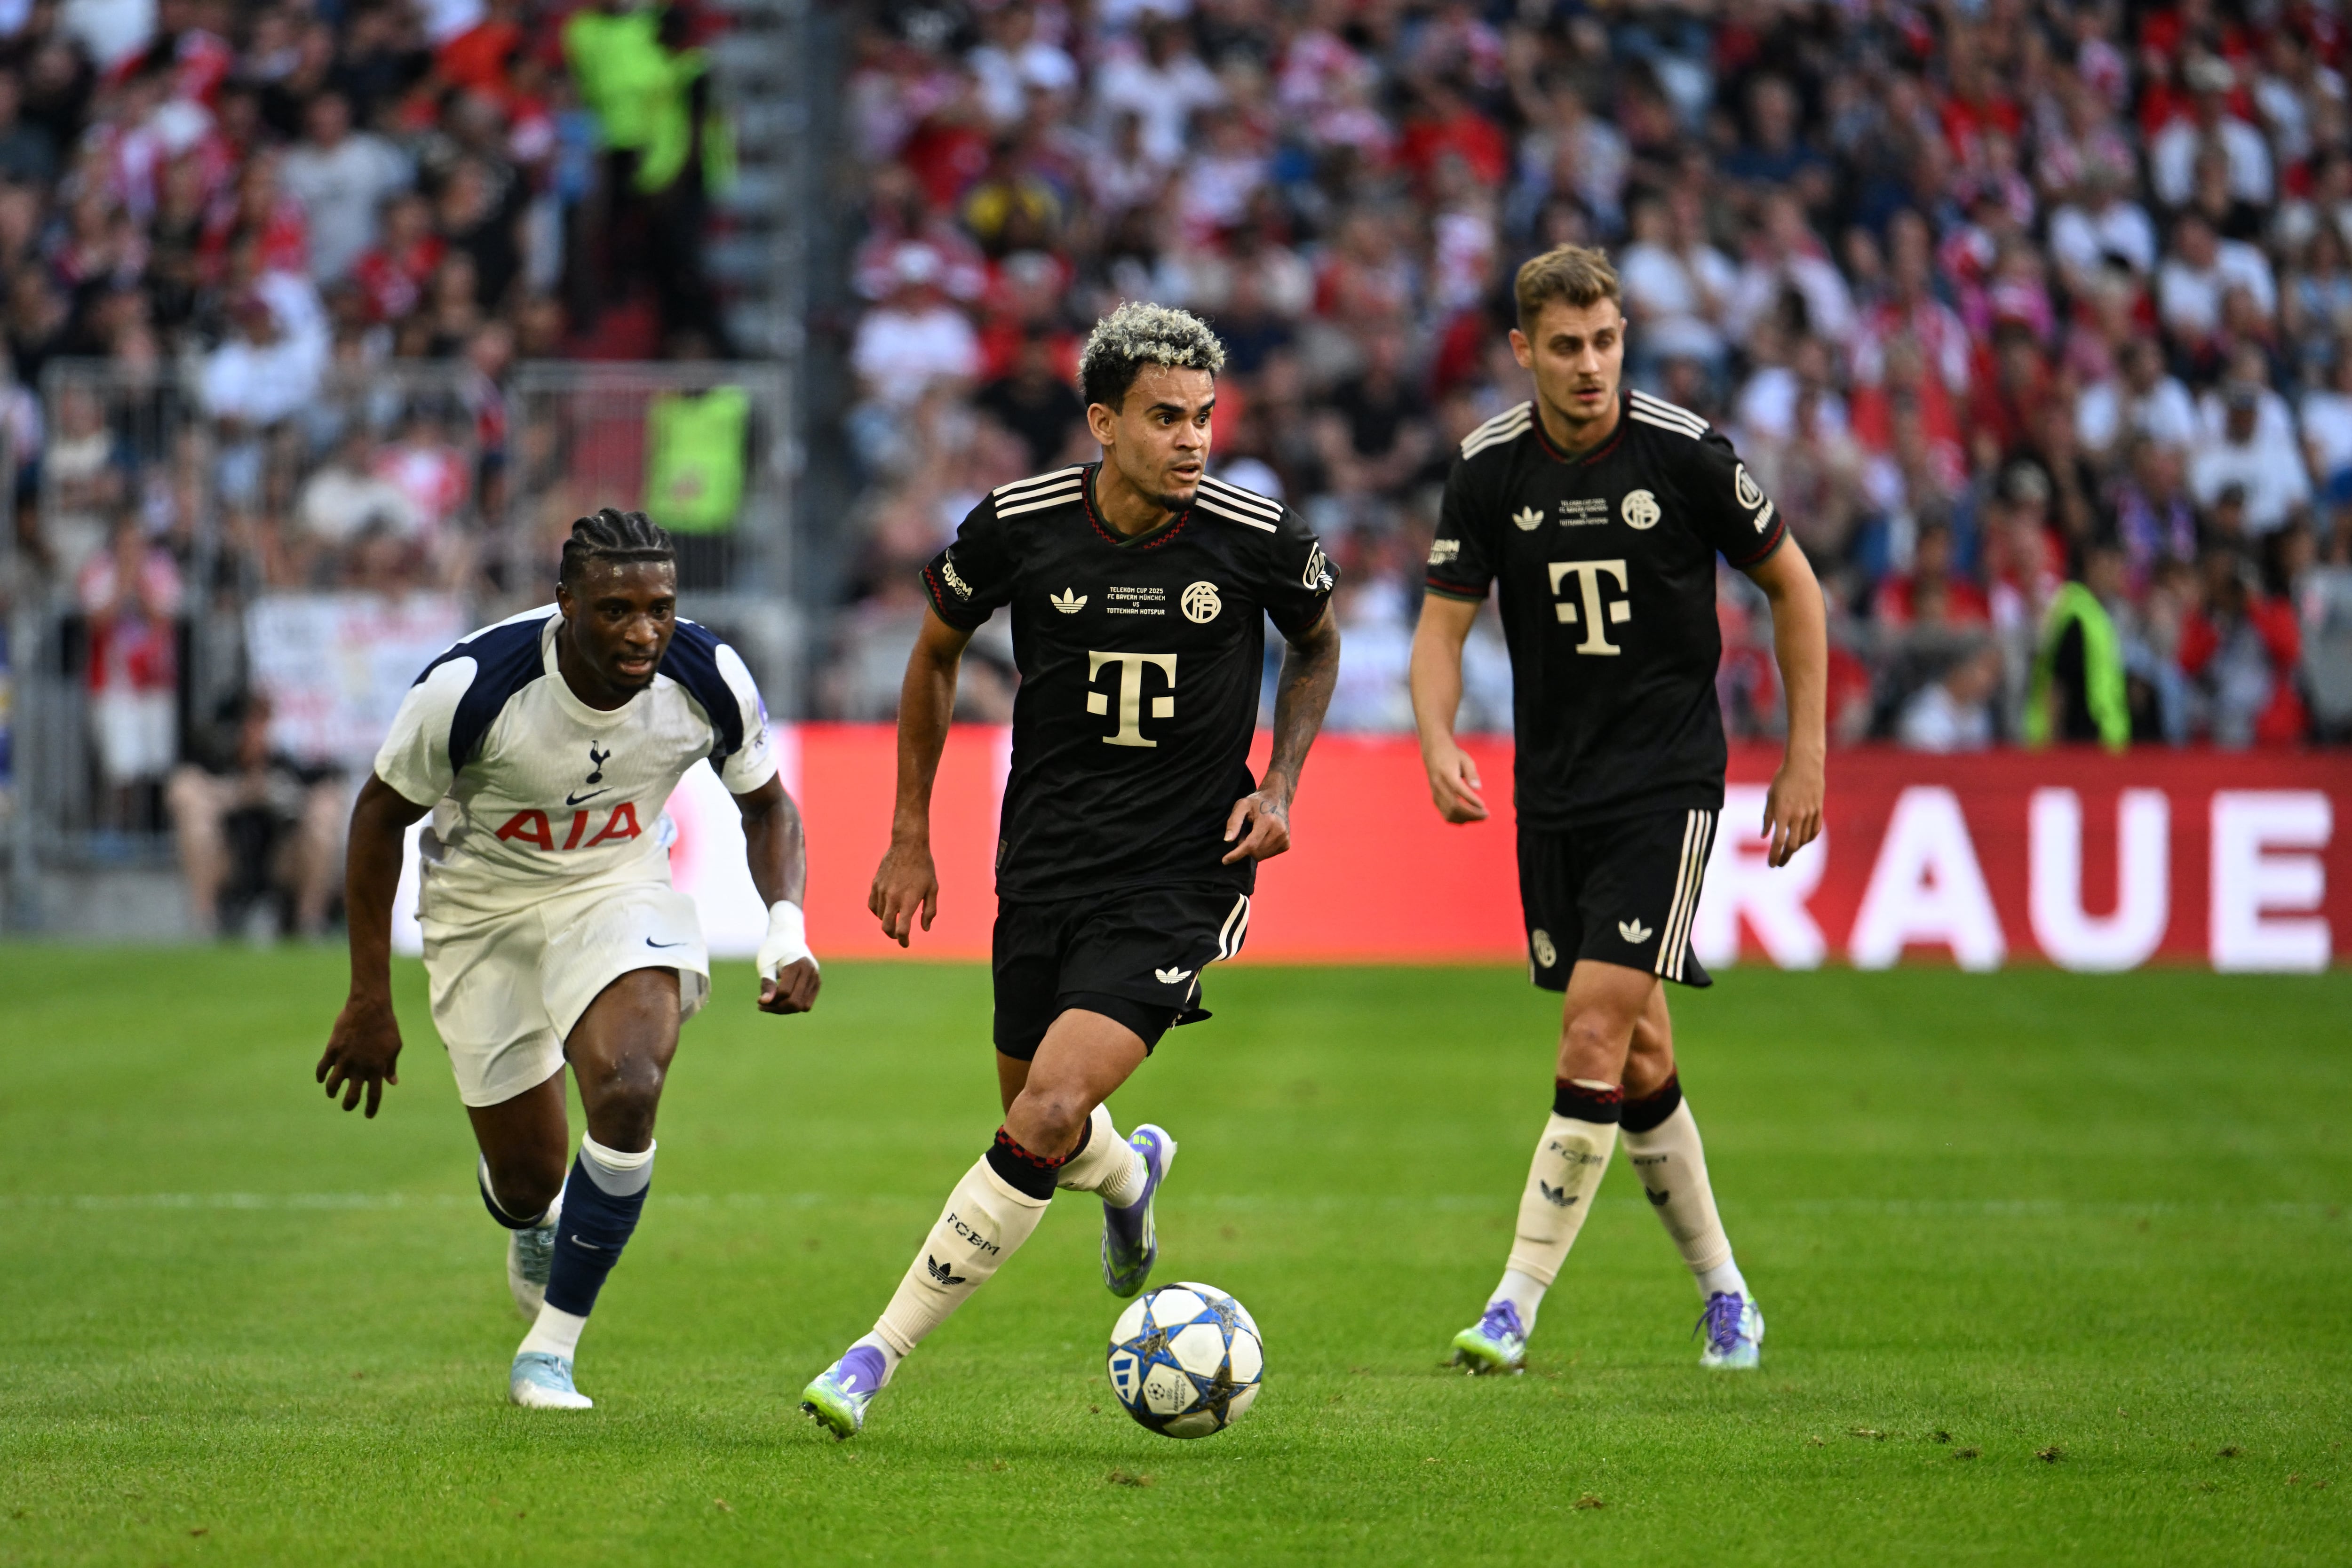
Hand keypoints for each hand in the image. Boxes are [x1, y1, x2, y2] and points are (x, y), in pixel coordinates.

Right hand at [317, 991, 402, 1117]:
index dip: (371, 1108)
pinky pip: (322, 1068)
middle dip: (348, 1105)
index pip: (374, 1096)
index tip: (368, 1115)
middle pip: (351, 1096)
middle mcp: (360, 1068)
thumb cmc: (386, 1027)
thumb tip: (392, 1083)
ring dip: (331, 1092)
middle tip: (347, 1106)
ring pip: (332, 1085)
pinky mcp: (332, 1050)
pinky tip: (321, 1078)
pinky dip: (320, 1076)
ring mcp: (344, 1059)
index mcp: (377, 1069)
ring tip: (332, 1093)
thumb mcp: (394, 1047)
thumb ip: (390, 1066)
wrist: (370, 1008)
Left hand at [759, 957, 821, 1013]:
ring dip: (785, 1009)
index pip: (785, 992)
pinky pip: (806, 1005)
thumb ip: (767, 983)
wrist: (788, 937)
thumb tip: (764, 1002)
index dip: (770, 1000)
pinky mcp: (817, 983)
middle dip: (777, 1007)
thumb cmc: (773, 951)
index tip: (758, 1000)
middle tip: (763, 1004)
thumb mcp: (766, 965)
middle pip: (795, 1003)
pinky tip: (780, 1001)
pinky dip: (792, 1007)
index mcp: (798, 964)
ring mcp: (816, 978)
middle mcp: (811, 971)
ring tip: (770, 1004)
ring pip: (801, 1006)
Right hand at [869, 836, 938, 946]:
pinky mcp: (875, 884)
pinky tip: (885, 910)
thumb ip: (929, 911)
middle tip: (899, 936)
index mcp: (909, 901)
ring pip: (879, 916)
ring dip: (887, 922)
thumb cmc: (924, 868)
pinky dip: (877, 912)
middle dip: (893, 935)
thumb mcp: (933, 889)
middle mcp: (893, 898)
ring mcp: (882, 891)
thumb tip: (924, 928)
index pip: (902, 929)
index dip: (904, 940)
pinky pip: (872, 905)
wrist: (908, 845)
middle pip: (887, 927)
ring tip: (896, 918)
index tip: (906, 943)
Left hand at [1222, 783, 1292, 863]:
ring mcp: (1285, 838)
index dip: (1236, 854)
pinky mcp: (1287, 844)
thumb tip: (1227, 841)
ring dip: (1253, 848)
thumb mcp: (1241, 806)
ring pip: (1261, 856)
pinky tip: (1263, 836)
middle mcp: (1279, 831)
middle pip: (1255, 852)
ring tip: (1255, 832)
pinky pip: (1268, 855)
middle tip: (1245, 831)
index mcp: (1268, 821)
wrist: (1278, 799)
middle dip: (1245, 847)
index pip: (1250, 844)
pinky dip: (1261, 849)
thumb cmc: (1256, 802)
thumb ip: (1233, 822)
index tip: (1225, 861)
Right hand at [1421, 738, 1488, 823]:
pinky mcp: (1435, 800)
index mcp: (1446, 774)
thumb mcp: (1465, 759)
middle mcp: (1438, 786)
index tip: (1484, 806)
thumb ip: (1472, 774)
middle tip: (1487, 815)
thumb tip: (1478, 788)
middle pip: (1454, 806)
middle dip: (1472, 813)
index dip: (1471, 800)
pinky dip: (1459, 819)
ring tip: (1480, 817)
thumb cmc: (1453, 755)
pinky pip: (1446, 815)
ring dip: (1466, 818)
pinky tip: (1470, 816)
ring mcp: (1435, 794)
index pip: (1458, 790)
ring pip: (1449, 814)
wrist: (1433, 753)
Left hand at [1760, 752, 1824, 867]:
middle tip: (1779, 863)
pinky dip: (1808, 839)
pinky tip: (1803, 842)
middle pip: (1793, 845)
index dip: (1774, 856)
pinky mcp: (1819, 810)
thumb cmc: (1783, 779)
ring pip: (1804, 840)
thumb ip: (1767, 818)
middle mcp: (1797, 816)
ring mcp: (1809, 813)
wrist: (1804, 765)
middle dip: (1785, 857)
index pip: (1777, 842)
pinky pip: (1814, 831)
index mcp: (1782, 813)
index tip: (1771, 865)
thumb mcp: (1770, 797)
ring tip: (1788, 852)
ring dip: (1796, 849)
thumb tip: (1764, 836)